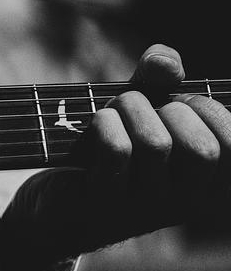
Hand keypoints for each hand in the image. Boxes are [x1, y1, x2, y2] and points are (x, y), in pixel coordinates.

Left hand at [0, 43, 230, 270]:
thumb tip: (165, 61)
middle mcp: (187, 204)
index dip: (206, 109)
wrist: (59, 199)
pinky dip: (105, 124)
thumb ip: (158, 78)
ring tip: (113, 109)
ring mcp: (147, 210)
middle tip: (140, 104)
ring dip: (129, 108)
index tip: (178, 101)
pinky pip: (117, 151)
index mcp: (212, 184)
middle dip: (169, 109)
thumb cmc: (112, 147)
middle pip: (201, 149)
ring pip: (155, 144)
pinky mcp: (105, 204)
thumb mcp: (142, 108)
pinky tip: (98, 123)